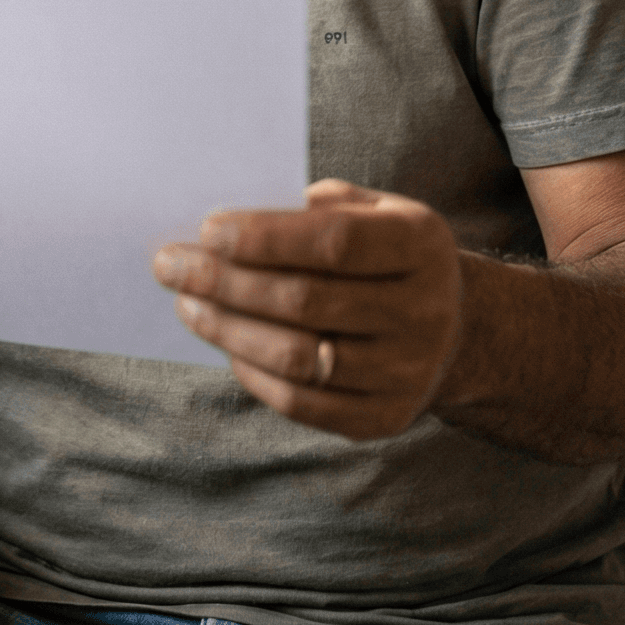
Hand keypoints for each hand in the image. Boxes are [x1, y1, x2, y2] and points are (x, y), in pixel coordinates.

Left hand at [151, 179, 463, 439]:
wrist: (453, 328)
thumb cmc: (385, 253)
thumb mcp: (372, 210)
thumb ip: (314, 207)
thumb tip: (232, 224)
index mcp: (421, 244)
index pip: (335, 243)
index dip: (266, 238)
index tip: (207, 229)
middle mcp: (424, 311)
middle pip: (307, 301)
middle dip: (226, 282)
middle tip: (170, 265)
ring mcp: (408, 372)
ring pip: (297, 357)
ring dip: (228, 328)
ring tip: (186, 303)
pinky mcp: (385, 418)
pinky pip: (302, 403)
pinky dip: (253, 373)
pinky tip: (225, 343)